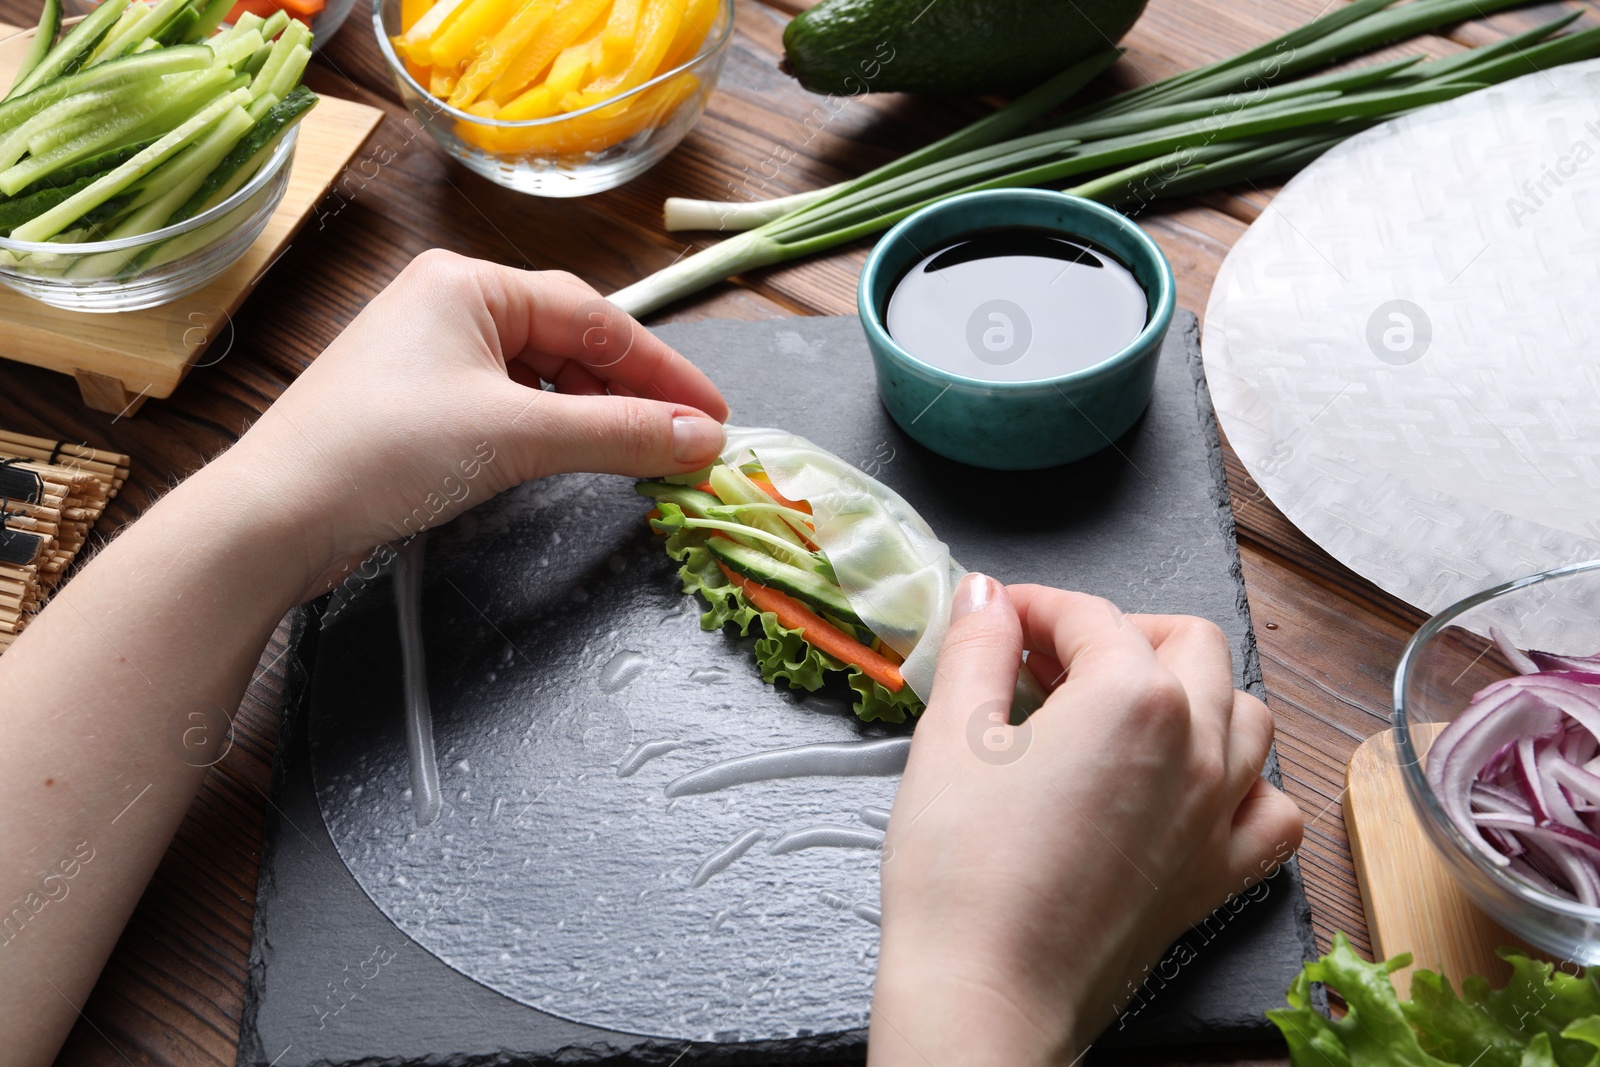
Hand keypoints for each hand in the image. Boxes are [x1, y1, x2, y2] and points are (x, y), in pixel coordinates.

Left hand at [203, 249, 728, 601]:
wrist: (273, 517)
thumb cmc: (386, 452)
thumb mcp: (517, 436)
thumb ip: (619, 433)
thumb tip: (704, 440)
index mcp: (469, 283)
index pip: (595, 317)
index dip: (664, 369)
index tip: (715, 416)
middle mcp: (450, 305)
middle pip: (571, 342)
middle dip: (632, 393)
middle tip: (687, 443)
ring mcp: (432, 355)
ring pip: (543, 376)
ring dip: (596, 414)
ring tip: (643, 455)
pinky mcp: (420, 404)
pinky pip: (511, 404)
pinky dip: (554, 430)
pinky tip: (578, 456)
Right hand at [869, 576, 1303, 1063]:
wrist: (987, 992)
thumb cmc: (962, 872)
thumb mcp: (949, 736)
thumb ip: (977, 647)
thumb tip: (985, 596)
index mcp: (1132, 696)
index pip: (1088, 615)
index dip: (1031, 607)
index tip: (993, 620)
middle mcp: (1197, 744)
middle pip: (1184, 642)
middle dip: (1118, 632)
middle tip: (1047, 658)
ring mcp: (1219, 812)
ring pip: (1243, 711)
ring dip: (1188, 690)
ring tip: (1118, 707)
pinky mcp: (1219, 874)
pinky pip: (1269, 805)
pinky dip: (1242, 780)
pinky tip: (1189, 784)